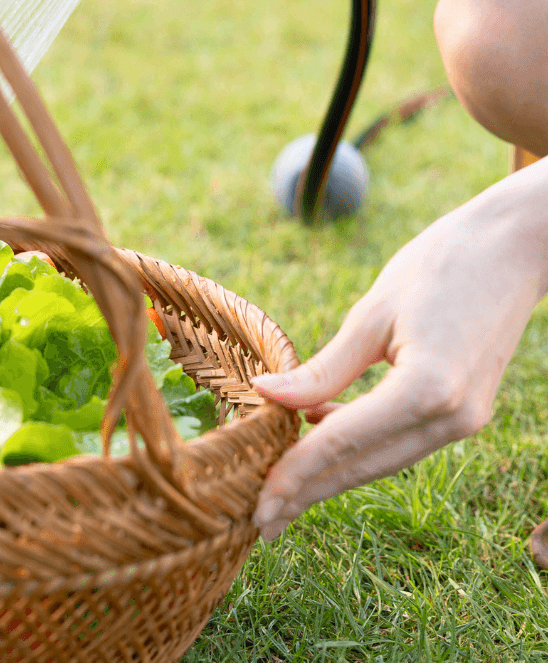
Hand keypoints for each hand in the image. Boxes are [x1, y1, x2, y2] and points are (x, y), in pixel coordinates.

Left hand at [251, 162, 547, 539]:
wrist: (512, 250)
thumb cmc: (438, 267)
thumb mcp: (370, 313)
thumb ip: (322, 367)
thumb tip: (266, 396)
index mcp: (427, 389)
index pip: (344, 444)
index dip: (296, 476)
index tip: (258, 505)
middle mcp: (453, 417)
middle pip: (364, 466)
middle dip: (310, 492)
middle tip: (261, 521)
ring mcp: (465, 419)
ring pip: (382, 459)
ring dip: (332, 473)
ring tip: (281, 487)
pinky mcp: (465, 410)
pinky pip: (399, 438)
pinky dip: (359, 442)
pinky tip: (317, 429)